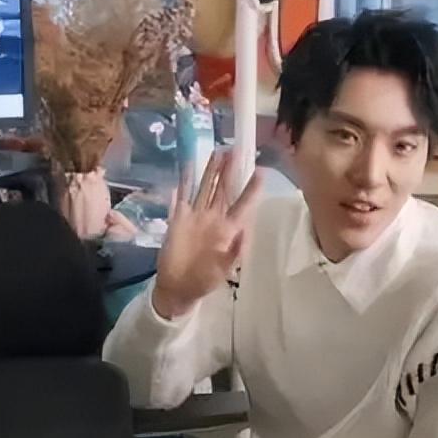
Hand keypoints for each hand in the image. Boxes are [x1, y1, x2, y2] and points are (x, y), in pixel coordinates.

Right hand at [153, 149, 261, 319]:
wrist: (178, 287)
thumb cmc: (205, 280)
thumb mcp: (224, 271)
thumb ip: (235, 252)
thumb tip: (246, 233)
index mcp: (229, 230)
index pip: (243, 205)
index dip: (251, 189)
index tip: (260, 171)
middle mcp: (214, 219)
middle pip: (224, 190)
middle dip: (230, 171)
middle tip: (237, 150)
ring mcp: (196, 216)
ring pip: (206, 188)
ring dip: (211, 171)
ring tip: (218, 152)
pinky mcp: (179, 218)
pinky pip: (182, 196)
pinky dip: (184, 181)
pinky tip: (187, 166)